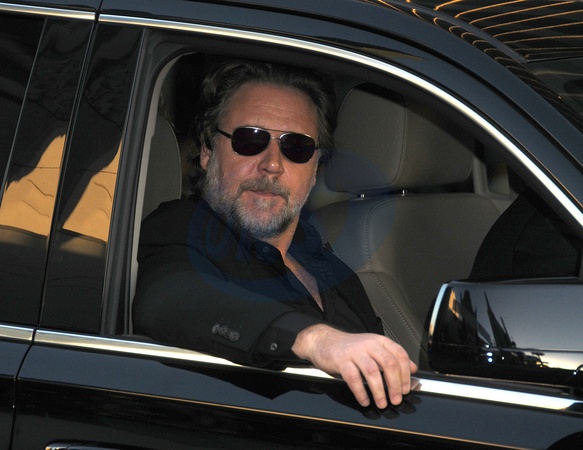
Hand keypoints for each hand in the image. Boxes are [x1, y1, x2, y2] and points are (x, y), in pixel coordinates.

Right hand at [291, 324, 416, 408]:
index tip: (407, 388)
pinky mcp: (341, 360)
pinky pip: (353, 378)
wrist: (324, 341)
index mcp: (379, 341)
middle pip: (389, 363)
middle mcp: (369, 344)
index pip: (399, 355)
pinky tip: (364, 400)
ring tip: (382, 403)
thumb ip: (392, 357)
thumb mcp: (374, 348)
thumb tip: (412, 368)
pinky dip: (360, 392)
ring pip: (372, 371)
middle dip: (395, 385)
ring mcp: (355, 352)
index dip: (406, 373)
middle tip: (397, 399)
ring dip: (379, 391)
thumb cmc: (350, 348)